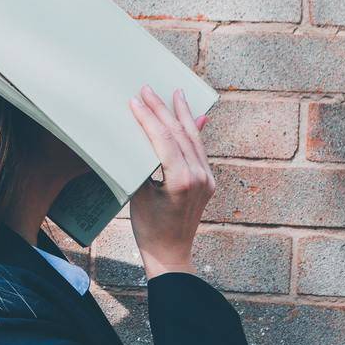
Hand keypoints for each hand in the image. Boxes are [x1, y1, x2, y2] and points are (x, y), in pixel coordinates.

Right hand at [127, 85, 214, 279]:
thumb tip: (147, 136)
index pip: (164, 140)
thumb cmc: (149, 230)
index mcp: (182, 181)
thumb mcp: (140, 195)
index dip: (149, 118)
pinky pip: (199, 151)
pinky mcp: (208, 182)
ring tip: (176, 93)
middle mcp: (200, 177)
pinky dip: (192, 132)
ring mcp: (207, 179)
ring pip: (194, 139)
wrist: (170, 255)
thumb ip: (147, 164)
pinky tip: (193, 117)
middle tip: (148, 89)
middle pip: (180, 135)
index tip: (136, 100)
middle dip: (163, 109)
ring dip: (182, 115)